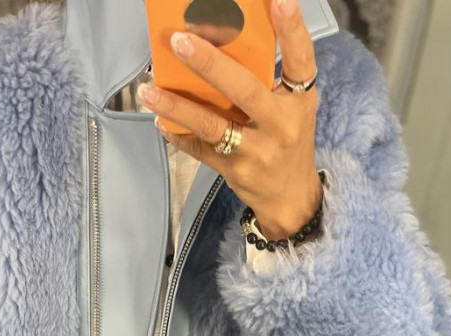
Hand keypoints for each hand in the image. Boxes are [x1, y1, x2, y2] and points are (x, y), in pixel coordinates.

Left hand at [137, 0, 322, 240]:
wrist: (290, 199)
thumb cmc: (287, 142)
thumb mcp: (291, 108)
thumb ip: (268, 79)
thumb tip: (224, 41)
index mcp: (299, 102)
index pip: (301, 60)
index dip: (292, 30)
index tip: (280, 0)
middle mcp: (280, 126)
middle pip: (244, 90)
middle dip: (210, 64)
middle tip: (180, 41)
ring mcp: (256, 152)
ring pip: (212, 125)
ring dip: (177, 106)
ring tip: (149, 89)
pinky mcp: (234, 171)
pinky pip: (200, 149)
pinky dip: (178, 135)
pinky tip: (159, 121)